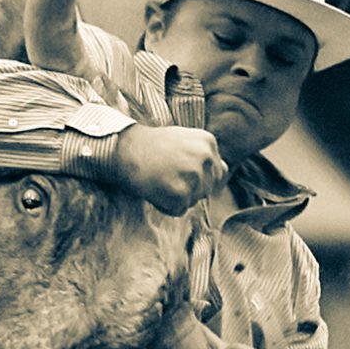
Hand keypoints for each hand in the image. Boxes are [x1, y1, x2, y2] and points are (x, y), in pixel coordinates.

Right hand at [112, 123, 226, 214]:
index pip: (218, 173)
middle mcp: (206, 157)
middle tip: (165, 173)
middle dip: (188, 187)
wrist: (124, 149)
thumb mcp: (184, 139)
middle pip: (207, 189)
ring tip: (159, 179)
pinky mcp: (181, 193)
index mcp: (209, 142)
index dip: (197, 176)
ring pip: (193, 200)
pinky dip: (165, 205)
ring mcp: (194, 176)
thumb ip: (205, 154)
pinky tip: (154, 188)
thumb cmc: (151, 146)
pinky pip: (179, 210)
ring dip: (176, 196)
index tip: (177, 168)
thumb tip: (225, 171)